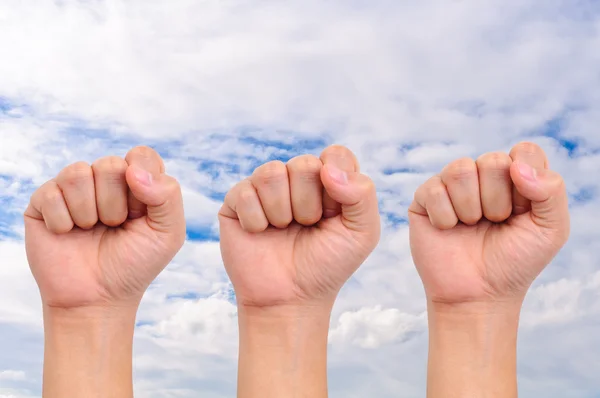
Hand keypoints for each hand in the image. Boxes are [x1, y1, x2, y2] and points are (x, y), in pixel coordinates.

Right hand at [24, 146, 185, 397]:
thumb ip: (167, 195)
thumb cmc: (135, 264)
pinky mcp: (43, 202)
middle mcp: (105, 180)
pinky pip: (51, 193)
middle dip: (115, 205)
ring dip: (89, 212)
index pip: (142, 155)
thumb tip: (132, 170)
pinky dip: (64, 222)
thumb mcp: (168, 233)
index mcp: (137, 182)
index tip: (140, 212)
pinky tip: (68, 234)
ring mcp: (73, 189)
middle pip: (110, 165)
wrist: (98, 298)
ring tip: (91, 230)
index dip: (142, 182)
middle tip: (114, 227)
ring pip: (78, 173)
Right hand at [219, 145, 379, 397]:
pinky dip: (257, 221)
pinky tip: (261, 234)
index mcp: (329, 181)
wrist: (291, 299)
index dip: (337, 183)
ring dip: (282, 212)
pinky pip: (245, 192)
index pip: (336, 155)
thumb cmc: (327, 265)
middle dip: (308, 205)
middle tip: (306, 227)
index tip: (334, 213)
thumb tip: (327, 168)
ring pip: (271, 173)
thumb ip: (362, 193)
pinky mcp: (237, 201)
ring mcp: (265, 188)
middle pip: (304, 164)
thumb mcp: (362, 233)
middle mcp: (297, 179)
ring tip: (283, 230)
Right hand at [409, 142, 569, 397]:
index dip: (526, 180)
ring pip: (460, 169)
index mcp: (516, 178)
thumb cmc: (514, 263)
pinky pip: (434, 190)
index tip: (522, 211)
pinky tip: (448, 230)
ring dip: (470, 208)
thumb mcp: (551, 229)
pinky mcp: (424, 199)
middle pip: (492, 160)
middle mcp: (483, 177)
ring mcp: (451, 186)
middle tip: (494, 225)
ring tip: (470, 227)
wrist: (478, 296)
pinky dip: (446, 218)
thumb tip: (516, 165)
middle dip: (497, 202)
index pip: (525, 151)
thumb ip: (551, 190)